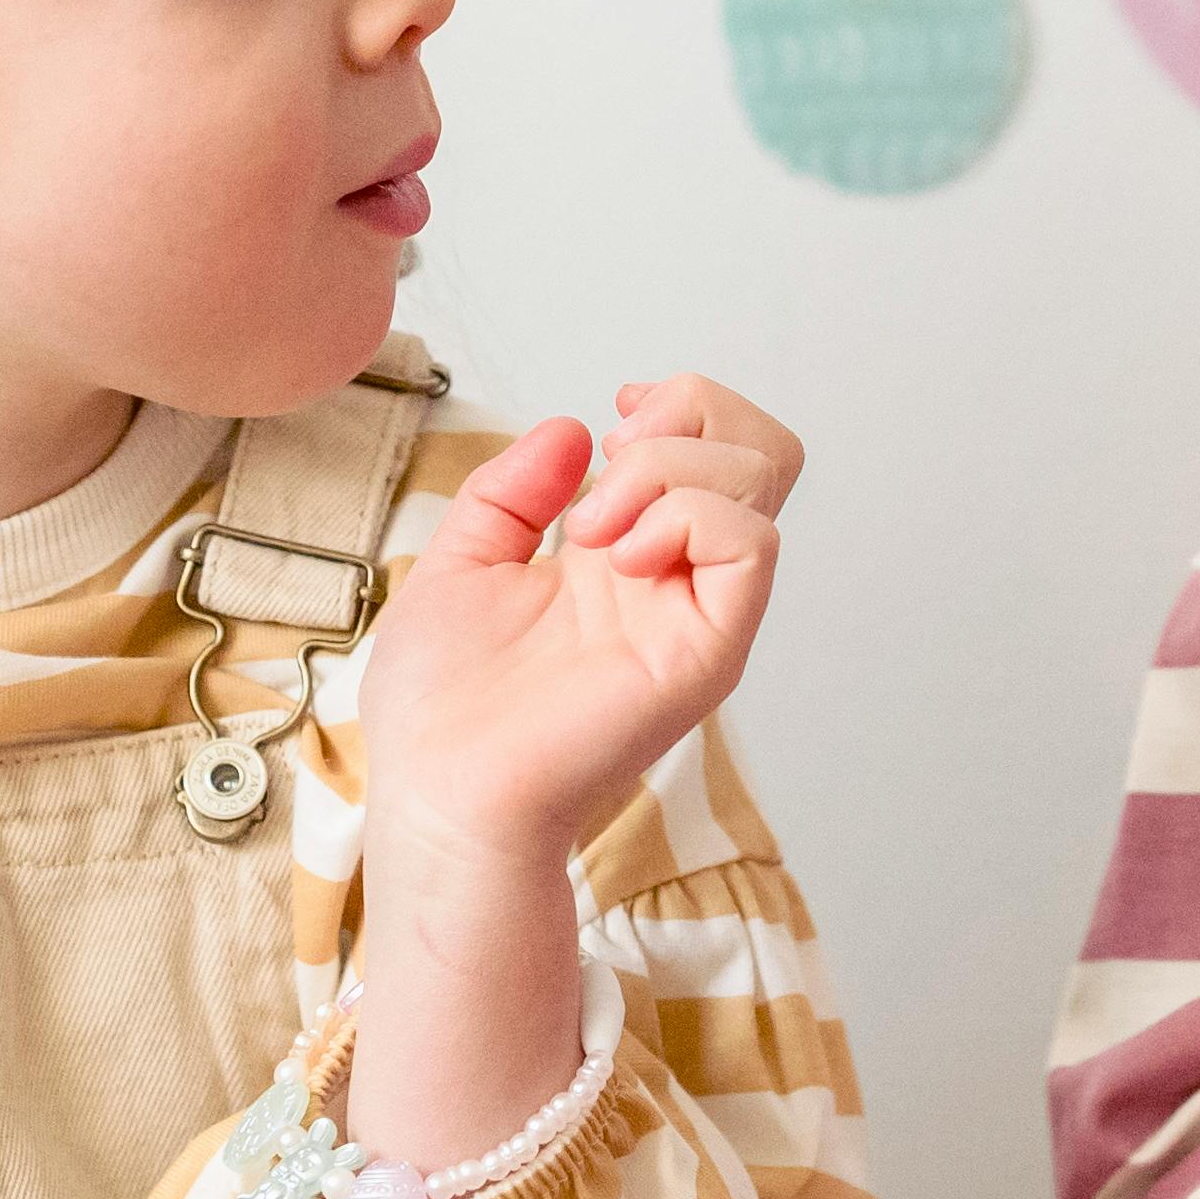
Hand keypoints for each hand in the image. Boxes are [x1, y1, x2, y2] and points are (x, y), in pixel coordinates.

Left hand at [356, 375, 792, 878]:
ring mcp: (696, 614)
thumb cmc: (441, 708)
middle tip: (612, 457)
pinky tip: (616, 557)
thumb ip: (512, 493)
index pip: (715, 450)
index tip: (610, 419)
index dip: (679, 404)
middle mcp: (675, 580)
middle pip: (760, 449)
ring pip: (759, 478)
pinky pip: (750, 546)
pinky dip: (685, 515)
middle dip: (689, 411)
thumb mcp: (460, 563)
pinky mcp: (705, 652)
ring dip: (667, 466)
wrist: (439, 794)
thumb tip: (570, 428)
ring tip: (591, 528)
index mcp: (627, 557)